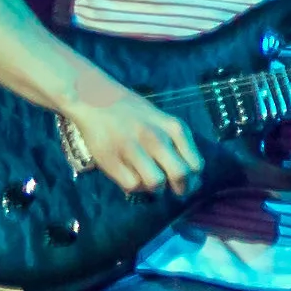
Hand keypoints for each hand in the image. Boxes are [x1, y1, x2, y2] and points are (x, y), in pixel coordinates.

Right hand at [60, 83, 199, 196]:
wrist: (95, 100)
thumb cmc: (132, 111)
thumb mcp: (163, 120)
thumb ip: (176, 142)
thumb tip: (189, 173)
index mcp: (174, 128)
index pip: (195, 164)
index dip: (194, 179)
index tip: (190, 183)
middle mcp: (157, 138)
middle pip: (180, 175)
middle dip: (181, 189)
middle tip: (176, 191)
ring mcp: (133, 149)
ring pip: (156, 183)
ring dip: (156, 189)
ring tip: (151, 183)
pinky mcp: (111, 160)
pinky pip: (132, 185)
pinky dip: (135, 187)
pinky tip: (133, 179)